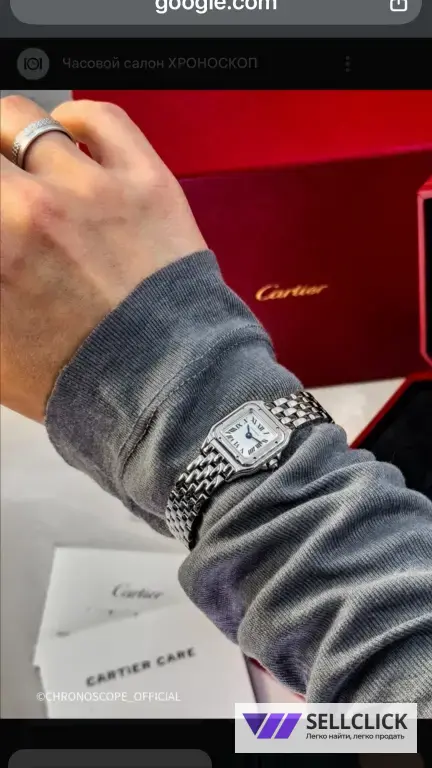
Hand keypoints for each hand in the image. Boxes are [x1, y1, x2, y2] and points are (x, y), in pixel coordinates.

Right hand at [0, 96, 206, 421]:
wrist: (164, 389)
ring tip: (15, 157)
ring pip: (22, 122)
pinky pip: (100, 117)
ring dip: (8, 138)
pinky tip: (67, 133)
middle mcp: (28, 212)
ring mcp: (89, 191)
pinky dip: (75, 117)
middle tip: (0, 188)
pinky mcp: (144, 181)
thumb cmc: (81, 381)